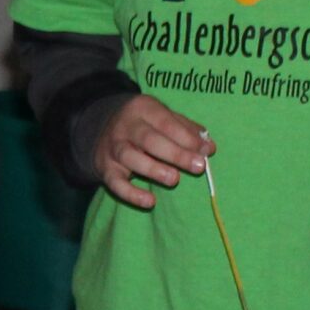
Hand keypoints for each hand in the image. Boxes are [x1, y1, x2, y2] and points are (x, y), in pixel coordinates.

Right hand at [95, 95, 210, 210]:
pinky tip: (150, 201)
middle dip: (175, 154)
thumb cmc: (144, 124)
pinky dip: (131, 193)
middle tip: (198, 167)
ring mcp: (113, 147)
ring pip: (130, 157)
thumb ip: (186, 130)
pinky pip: (115, 182)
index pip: (166, 123)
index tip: (206, 151)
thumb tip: (208, 147)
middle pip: (149, 139)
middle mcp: (125, 126)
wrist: (100, 126)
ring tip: (174, 179)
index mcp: (142, 109)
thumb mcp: (162, 116)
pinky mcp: (105, 168)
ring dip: (153, 169)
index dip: (187, 138)